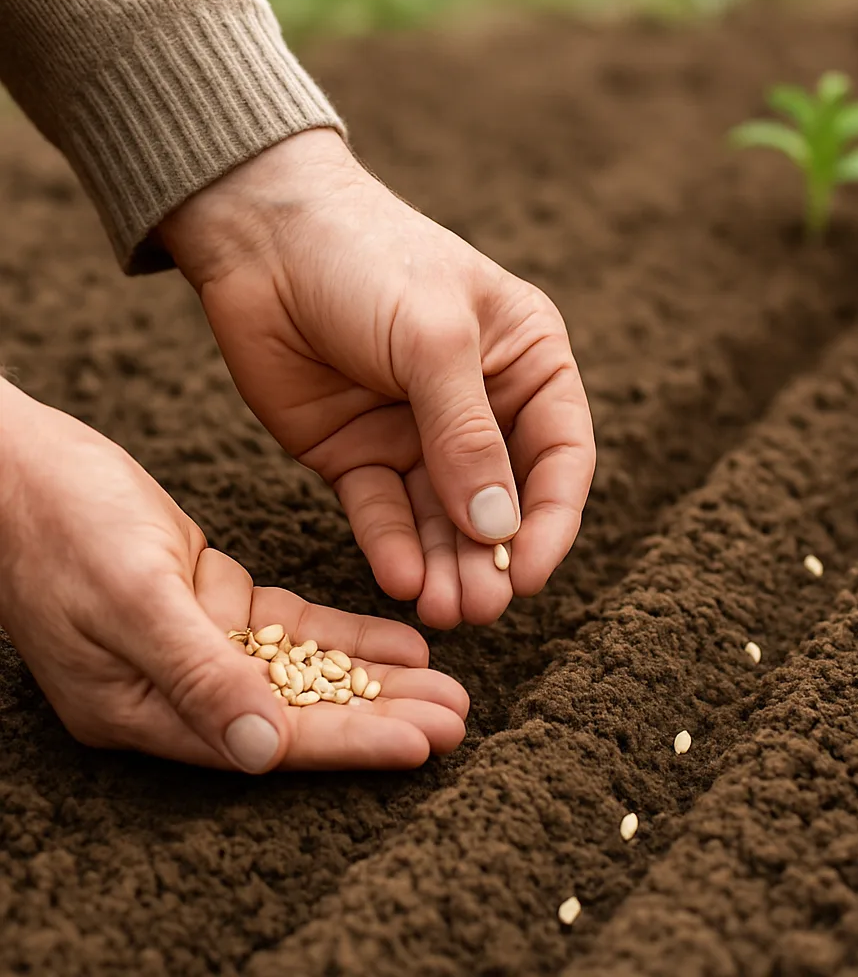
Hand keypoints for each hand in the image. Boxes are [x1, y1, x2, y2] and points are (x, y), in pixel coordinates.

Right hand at [0, 380, 467, 770]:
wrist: (20, 462)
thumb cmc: (59, 521)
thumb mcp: (129, 596)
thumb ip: (196, 674)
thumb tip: (267, 750)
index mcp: (138, 707)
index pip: (266, 739)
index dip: (348, 743)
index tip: (421, 745)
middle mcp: (173, 685)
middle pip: (295, 713)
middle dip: (379, 716)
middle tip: (458, 719)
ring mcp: (195, 641)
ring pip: (303, 670)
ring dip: (375, 677)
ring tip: (446, 684)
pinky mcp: (212, 598)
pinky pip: (292, 625)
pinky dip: (344, 633)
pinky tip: (400, 641)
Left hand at [160, 129, 594, 628]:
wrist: (259, 238)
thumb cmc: (366, 260)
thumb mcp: (433, 339)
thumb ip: (468, 436)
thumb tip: (500, 529)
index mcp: (525, 363)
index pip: (559, 455)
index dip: (553, 519)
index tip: (535, 574)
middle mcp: (479, 406)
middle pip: (500, 500)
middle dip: (494, 558)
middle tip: (481, 608)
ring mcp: (416, 436)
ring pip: (441, 519)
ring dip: (445, 566)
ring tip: (443, 610)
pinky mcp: (358, 456)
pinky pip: (381, 512)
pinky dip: (391, 546)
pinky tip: (399, 577)